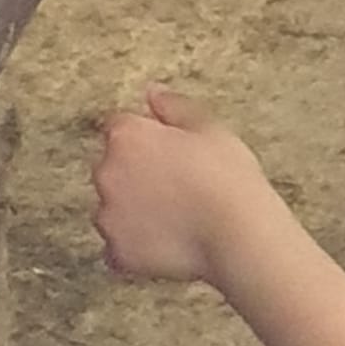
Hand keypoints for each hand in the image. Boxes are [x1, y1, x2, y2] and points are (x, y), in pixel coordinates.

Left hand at [92, 86, 276, 284]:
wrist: (237, 235)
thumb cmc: (227, 179)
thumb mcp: (209, 128)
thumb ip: (173, 107)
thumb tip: (152, 93)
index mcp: (127, 137)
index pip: (119, 128)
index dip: (146, 139)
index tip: (168, 152)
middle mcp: (107, 173)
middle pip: (112, 168)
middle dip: (135, 174)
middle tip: (177, 187)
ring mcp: (108, 216)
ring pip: (113, 209)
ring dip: (133, 211)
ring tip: (176, 218)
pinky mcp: (117, 252)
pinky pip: (119, 248)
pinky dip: (137, 247)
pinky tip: (168, 242)